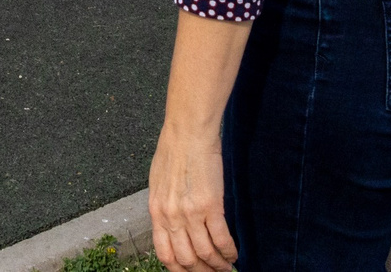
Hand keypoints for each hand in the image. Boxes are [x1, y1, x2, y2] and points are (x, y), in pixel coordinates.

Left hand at [148, 118, 238, 271]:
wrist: (188, 132)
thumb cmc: (173, 151)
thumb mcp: (158, 183)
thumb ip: (164, 207)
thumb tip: (172, 227)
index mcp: (156, 212)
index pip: (166, 255)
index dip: (180, 271)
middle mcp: (171, 217)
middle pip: (186, 260)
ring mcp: (190, 213)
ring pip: (205, 254)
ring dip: (218, 265)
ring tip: (226, 267)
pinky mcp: (211, 205)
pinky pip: (221, 239)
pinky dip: (229, 251)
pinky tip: (234, 254)